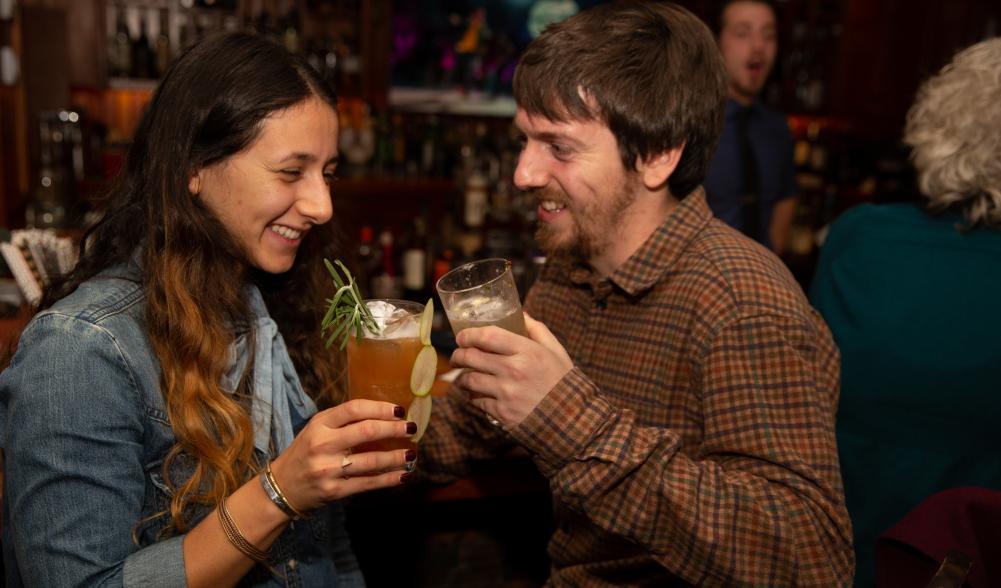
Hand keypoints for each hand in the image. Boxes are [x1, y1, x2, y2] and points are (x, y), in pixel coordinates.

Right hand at [269, 399, 415, 511]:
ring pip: (372, 460)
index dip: (381, 408)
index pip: (354, 409)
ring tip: (411, 454)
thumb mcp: (316, 429)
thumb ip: (343, 421)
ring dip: (396, 457)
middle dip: (394, 429)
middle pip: (367, 431)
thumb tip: (383, 416)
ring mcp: (328, 469)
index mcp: (320, 424)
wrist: (282, 486)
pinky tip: (402, 475)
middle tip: (411, 428)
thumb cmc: (305, 452)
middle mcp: (323, 444)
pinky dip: (388, 479)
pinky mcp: (334, 490)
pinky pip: (368, 484)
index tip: (400, 410)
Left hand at [450, 312, 572, 427]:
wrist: (571, 420)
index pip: (487, 336)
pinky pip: (477, 401)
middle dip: (458, 355)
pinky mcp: (502, 413)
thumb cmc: (563, 382)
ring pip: (469, 380)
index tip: (462, 336)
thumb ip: (537, 330)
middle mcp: (513, 370)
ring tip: (462, 375)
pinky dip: (473, 396)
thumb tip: (522, 314)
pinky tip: (475, 393)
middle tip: (457, 356)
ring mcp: (506, 393)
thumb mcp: (556, 351)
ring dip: (461, 377)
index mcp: (527, 351)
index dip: (468, 334)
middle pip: (471, 357)